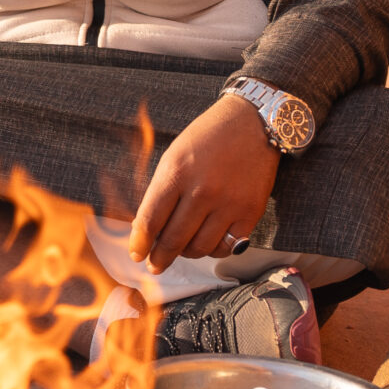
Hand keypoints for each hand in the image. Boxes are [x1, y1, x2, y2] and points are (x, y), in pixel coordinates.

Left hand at [126, 95, 278, 271]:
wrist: (252, 123)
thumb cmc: (209, 137)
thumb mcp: (175, 156)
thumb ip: (161, 192)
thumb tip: (147, 229)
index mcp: (177, 172)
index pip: (150, 220)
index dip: (140, 243)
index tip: (137, 253)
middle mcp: (202, 190)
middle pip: (174, 240)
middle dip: (159, 258)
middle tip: (155, 264)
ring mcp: (228, 203)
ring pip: (199, 248)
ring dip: (186, 254)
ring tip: (182, 248)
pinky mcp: (250, 213)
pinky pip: (226, 247)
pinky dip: (213, 250)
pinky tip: (207, 241)